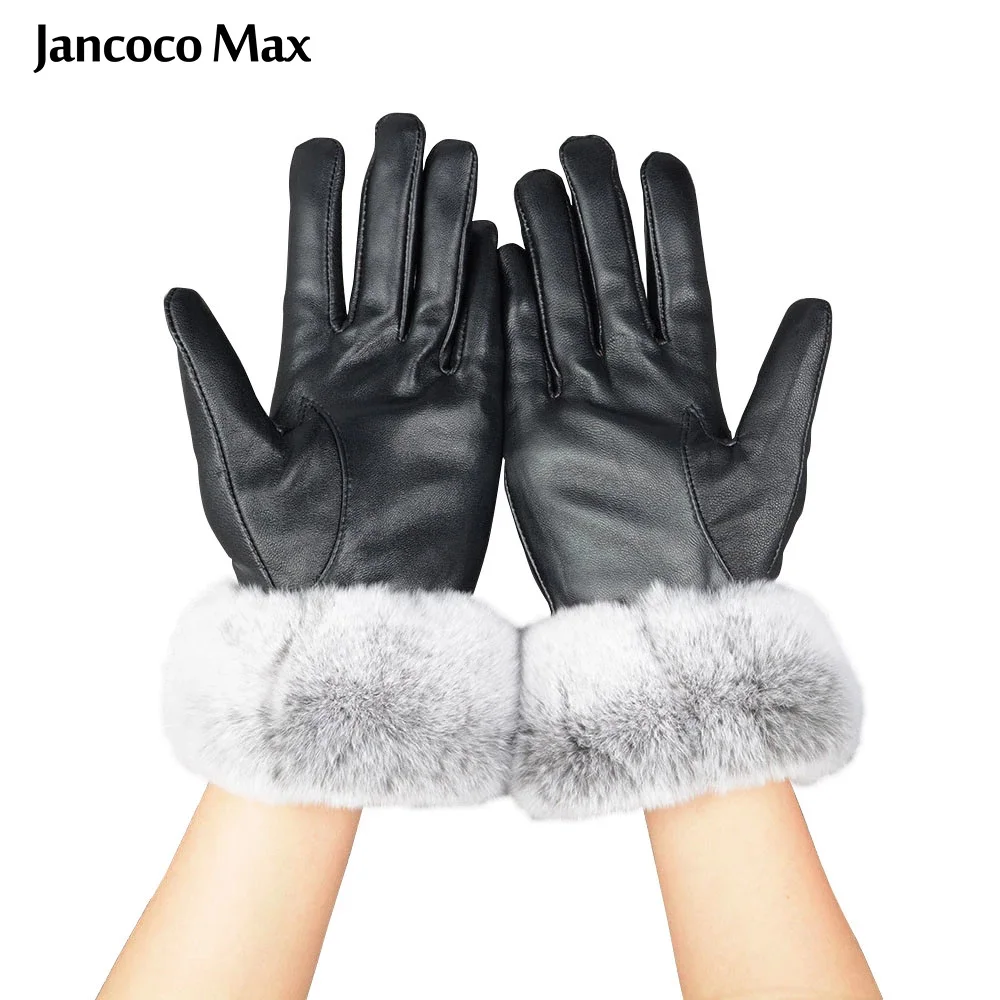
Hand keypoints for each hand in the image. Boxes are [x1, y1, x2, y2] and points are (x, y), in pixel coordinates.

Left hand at [166, 113, 501, 590]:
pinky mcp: (473, 415)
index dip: (317, 207)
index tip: (324, 147)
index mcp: (306, 370)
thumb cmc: (281, 550)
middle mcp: (367, 368)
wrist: (353, 611)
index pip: (313, 267)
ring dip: (448, 224)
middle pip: (383, 260)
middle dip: (392, 194)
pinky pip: (489, 341)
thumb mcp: (233, 462)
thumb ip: (212, 376)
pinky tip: (497, 241)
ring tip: (457, 159)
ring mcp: (424, 386)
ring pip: (440, 287)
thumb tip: (176, 295)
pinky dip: (495, 292)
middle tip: (404, 128)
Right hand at [503, 135, 828, 607]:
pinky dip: (507, 314)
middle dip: (597, 215)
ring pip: (560, 310)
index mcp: (689, 384)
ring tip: (534, 186)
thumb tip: (815, 306)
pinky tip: (499, 263)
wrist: (663, 619)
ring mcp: (580, 407)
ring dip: (547, 249)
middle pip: (610, 281)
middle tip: (580, 151)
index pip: (677, 282)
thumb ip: (788, 383)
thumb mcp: (772, 466)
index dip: (669, 222)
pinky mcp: (535, 439)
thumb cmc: (728, 555)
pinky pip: (517, 363)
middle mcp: (632, 385)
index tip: (657, 164)